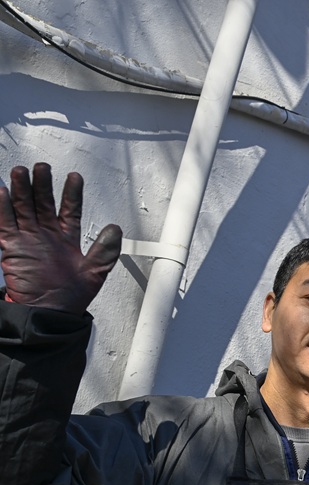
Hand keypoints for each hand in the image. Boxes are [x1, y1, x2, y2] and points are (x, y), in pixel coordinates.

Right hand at [0, 164, 121, 312]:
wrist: (48, 312)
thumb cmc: (70, 296)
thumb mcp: (94, 272)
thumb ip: (104, 250)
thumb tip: (116, 229)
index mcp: (67, 238)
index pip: (70, 210)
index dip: (72, 193)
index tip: (74, 177)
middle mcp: (47, 235)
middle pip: (43, 203)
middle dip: (42, 185)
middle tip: (42, 167)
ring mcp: (28, 239)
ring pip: (23, 208)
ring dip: (22, 190)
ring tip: (21, 171)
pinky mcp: (12, 247)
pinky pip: (6, 223)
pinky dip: (3, 208)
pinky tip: (3, 192)